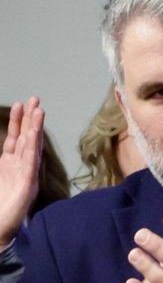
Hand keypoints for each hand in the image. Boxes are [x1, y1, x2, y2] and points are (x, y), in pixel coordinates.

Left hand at [0, 97, 43, 247]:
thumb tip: (0, 151)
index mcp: (9, 166)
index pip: (14, 139)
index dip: (17, 122)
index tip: (20, 105)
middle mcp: (20, 168)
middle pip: (26, 138)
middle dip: (29, 119)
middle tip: (34, 99)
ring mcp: (26, 175)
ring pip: (31, 146)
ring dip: (35, 127)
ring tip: (38, 109)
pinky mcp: (28, 183)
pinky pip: (31, 160)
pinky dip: (34, 146)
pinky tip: (35, 134)